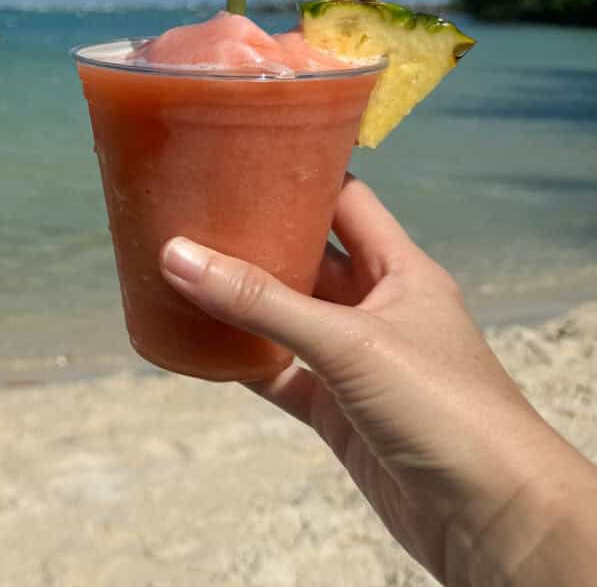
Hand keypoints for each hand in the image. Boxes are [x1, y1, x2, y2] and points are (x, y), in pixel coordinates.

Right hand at [158, 175, 596, 585]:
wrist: (492, 517)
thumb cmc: (447, 410)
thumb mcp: (349, 343)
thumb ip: (262, 302)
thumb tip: (178, 256)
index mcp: (400, 271)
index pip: (345, 201)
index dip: (299, 173)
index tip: (240, 152)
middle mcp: (378, 308)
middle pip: (306, 256)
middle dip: (255, 235)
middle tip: (191, 208)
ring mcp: (356, 362)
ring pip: (286, 316)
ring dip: (241, 299)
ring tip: (179, 267)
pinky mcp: (337, 411)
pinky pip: (277, 373)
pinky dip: (241, 360)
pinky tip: (199, 344)